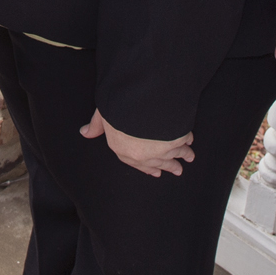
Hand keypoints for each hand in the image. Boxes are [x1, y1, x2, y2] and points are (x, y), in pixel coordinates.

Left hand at [80, 109, 194, 177]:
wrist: (140, 103)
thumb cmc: (119, 108)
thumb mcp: (103, 113)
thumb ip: (96, 125)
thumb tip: (84, 133)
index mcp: (124, 150)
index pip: (136, 164)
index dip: (147, 168)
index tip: (156, 172)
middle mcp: (144, 153)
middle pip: (160, 163)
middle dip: (170, 167)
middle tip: (178, 171)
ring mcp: (162, 147)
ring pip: (175, 154)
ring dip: (183, 156)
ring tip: (189, 159)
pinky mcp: (176, 137)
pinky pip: (184, 141)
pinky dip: (188, 142)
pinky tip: (191, 142)